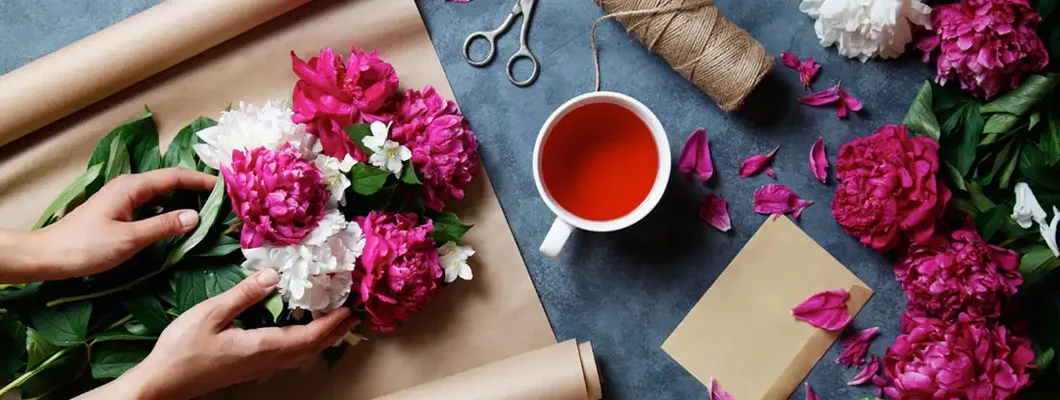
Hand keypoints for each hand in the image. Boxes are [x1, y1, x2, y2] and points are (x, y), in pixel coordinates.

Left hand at [37, 168, 215, 279]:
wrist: (49, 256)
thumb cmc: (87, 247)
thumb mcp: (130, 239)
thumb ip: (164, 226)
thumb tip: (195, 216)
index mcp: (132, 187)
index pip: (175, 176)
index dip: (202, 180)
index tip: (226, 186)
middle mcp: (129, 186)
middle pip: (170, 180)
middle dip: (196, 185)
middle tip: (222, 197)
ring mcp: (123, 197)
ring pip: (161, 191)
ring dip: (184, 196)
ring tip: (207, 206)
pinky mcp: (119, 209)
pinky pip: (152, 201)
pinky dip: (170, 206)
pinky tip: (179, 218)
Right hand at [82, 269, 356, 399]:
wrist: (163, 383)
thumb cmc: (181, 349)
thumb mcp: (210, 313)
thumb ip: (244, 294)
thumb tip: (274, 274)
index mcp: (261, 346)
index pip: (309, 337)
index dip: (333, 324)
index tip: (350, 308)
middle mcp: (266, 361)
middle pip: (312, 349)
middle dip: (336, 332)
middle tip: (354, 314)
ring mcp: (258, 368)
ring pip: (301, 356)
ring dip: (322, 340)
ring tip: (336, 323)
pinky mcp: (249, 369)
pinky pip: (288, 358)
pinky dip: (305, 345)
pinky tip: (301, 334)